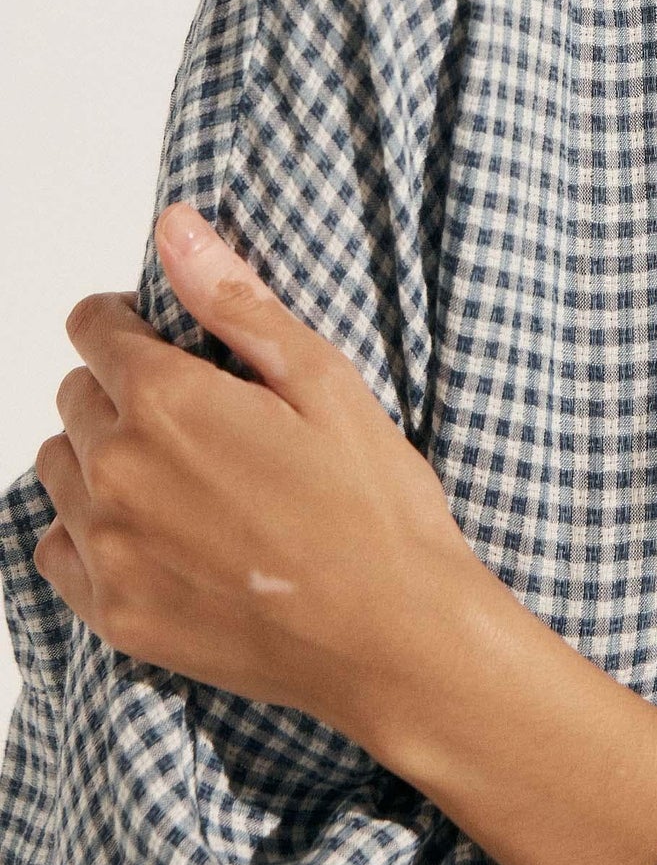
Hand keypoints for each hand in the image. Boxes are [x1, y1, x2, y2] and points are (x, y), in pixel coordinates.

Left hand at [31, 201, 479, 739]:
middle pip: (76, 395)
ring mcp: (109, 550)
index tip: (167, 337)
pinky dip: (89, 531)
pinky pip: (56, 550)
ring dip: (101, 456)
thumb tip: (174, 229)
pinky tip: (156, 532)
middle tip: (201, 413)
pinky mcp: (114, 615)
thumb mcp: (323, 380)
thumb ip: (234, 302)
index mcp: (167, 402)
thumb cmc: (373, 503)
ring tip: (181, 473)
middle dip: (123, 387)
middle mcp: (117, 472)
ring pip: (58, 471)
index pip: (93, 328)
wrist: (393, 635)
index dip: (130, 320)